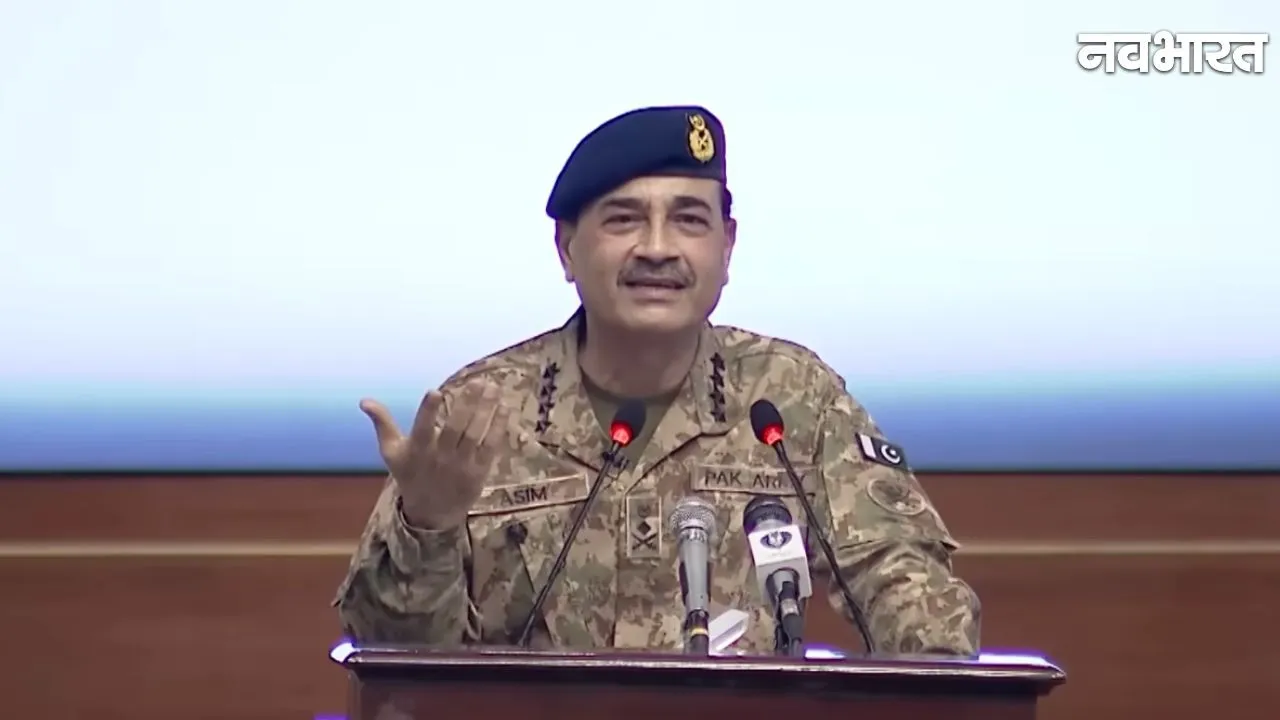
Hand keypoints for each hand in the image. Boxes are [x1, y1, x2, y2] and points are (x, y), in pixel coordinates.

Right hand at [359, 381, 510, 528]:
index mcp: (417, 451)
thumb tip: (364, 400)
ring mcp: (462, 465)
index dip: (428, 411)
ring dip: (485, 410)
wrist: (431, 512)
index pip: (422, 429)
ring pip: (475, 435)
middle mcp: (440, 458)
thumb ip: (382, 424)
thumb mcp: (392, 452)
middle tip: (478, 382)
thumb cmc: (410, 474)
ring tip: (493, 388)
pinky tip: (504, 408)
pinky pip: (490, 447)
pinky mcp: (479, 472)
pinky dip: (498, 427)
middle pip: (455, 429)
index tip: (435, 391)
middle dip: (467, 404)